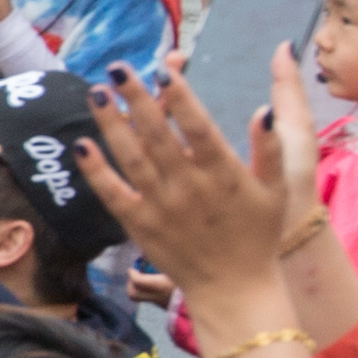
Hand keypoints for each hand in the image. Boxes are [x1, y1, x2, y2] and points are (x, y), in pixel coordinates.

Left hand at [76, 51, 316, 321]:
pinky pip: (113, 194)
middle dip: (136, 99)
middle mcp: (188, 188)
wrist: (234, 290)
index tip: (163, 71)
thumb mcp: (276, 191)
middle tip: (117, 67)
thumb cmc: (257, 236)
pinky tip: (81, 145)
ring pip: (131, 158)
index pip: (198, 128)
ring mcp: (161, 207)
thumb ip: (270, 149)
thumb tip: (263, 111)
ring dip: (111, 125)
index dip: (180, 98)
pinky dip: (96, 170)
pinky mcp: (140, 226)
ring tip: (97, 93)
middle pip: (157, 136)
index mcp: (224, 174)